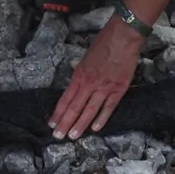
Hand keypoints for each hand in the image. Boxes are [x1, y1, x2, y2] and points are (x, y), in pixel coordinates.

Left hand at [50, 16, 143, 138]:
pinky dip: (101, 119)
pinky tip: (95, 129)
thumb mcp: (85, 57)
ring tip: (73, 136)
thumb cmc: (104, 43)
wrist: (123, 37)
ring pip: (89, 111)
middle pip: (74, 107)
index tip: (52, 123)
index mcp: (79, 75)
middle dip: (65, 123)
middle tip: (57, 136)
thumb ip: (80, 71)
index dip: (58, 113)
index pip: (65, 99)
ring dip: (80, 125)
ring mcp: (104, 88)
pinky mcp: (118, 89)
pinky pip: (108, 108)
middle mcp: (89, 84)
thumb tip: (76, 78)